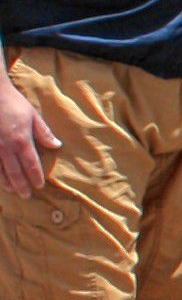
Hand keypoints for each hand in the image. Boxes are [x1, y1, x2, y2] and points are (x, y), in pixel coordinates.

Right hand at [0, 75, 58, 196]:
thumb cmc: (14, 103)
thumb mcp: (33, 116)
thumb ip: (44, 133)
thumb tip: (57, 146)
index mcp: (22, 140)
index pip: (31, 164)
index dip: (36, 177)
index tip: (40, 185)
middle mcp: (6, 147)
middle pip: (15, 172)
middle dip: (21, 185)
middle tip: (26, 195)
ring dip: (6, 182)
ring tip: (12, 190)